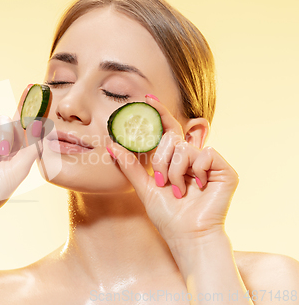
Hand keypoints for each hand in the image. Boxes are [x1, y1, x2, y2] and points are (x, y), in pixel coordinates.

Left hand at [107, 95, 238, 245]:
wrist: (188, 235)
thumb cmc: (168, 216)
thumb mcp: (144, 188)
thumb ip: (130, 166)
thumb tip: (110, 145)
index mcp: (175, 160)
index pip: (167, 130)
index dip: (159, 113)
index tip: (146, 98)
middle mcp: (192, 157)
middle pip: (172, 138)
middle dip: (161, 161)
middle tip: (162, 181)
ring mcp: (209, 162)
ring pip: (185, 147)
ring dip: (175, 171)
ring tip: (179, 190)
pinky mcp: (224, 169)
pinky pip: (206, 153)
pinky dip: (197, 171)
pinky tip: (198, 187)